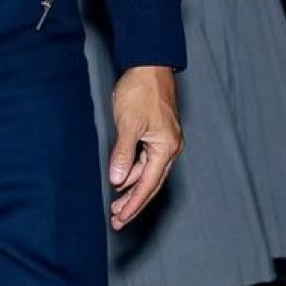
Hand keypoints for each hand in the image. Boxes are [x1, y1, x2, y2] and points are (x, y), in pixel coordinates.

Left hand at [107, 65, 182, 229]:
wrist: (149, 65)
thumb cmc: (141, 91)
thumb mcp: (129, 124)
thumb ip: (123, 154)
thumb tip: (119, 180)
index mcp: (166, 148)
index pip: (148, 184)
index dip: (133, 204)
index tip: (121, 218)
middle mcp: (170, 148)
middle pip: (151, 184)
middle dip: (134, 203)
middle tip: (117, 220)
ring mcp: (165, 141)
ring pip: (148, 173)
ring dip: (132, 189)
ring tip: (116, 204)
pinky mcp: (158, 135)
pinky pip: (146, 161)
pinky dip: (134, 173)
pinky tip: (123, 179)